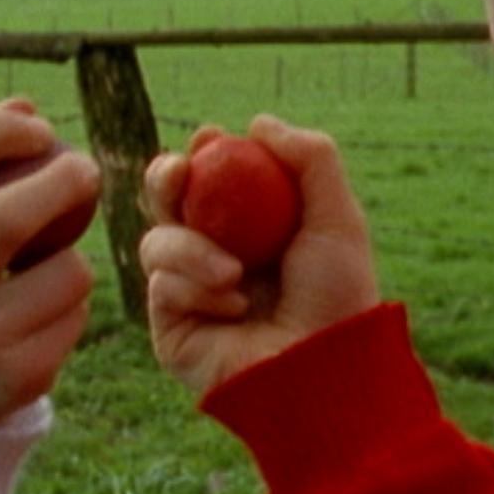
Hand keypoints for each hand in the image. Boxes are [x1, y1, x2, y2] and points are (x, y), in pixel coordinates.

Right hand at [0, 98, 101, 423]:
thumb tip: (24, 106)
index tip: (37, 127)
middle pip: (7, 217)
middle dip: (62, 181)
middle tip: (86, 170)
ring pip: (64, 272)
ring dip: (74, 260)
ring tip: (53, 269)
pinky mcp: (11, 379)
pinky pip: (74, 318)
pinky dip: (74, 306)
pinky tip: (47, 317)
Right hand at [140, 115, 380, 394]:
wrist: (321, 370)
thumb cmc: (338, 298)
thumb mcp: (337, 218)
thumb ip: (310, 159)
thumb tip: (257, 122)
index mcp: (251, 230)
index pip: (210, 180)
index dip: (202, 154)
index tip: (210, 139)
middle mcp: (213, 257)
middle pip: (165, 202)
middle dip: (164, 178)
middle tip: (180, 172)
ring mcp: (188, 293)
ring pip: (155, 240)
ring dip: (191, 249)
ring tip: (234, 276)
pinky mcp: (170, 327)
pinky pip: (160, 285)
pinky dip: (195, 289)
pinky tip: (233, 310)